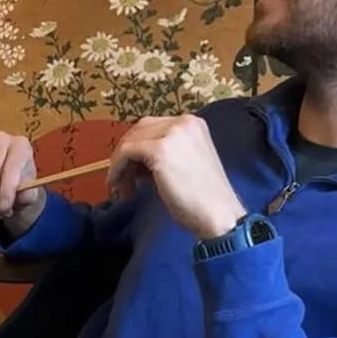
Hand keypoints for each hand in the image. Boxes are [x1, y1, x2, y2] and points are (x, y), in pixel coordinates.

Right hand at [0, 132, 44, 237]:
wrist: (12, 183)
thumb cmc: (23, 185)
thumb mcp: (31, 193)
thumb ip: (26, 195)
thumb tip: (16, 199)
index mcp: (21, 145)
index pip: (10, 168)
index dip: (7, 191)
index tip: (5, 209)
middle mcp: (1, 139)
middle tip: (1, 213)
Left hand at [107, 114, 245, 240]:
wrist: (219, 215)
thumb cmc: (203, 199)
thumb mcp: (184, 165)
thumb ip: (163, 155)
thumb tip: (135, 162)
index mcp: (193, 124)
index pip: (153, 128)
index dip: (137, 150)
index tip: (130, 173)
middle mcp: (183, 122)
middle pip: (139, 131)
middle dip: (126, 156)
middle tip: (121, 182)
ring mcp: (172, 133)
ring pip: (131, 141)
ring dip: (120, 165)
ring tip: (123, 190)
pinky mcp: (160, 149)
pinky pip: (126, 152)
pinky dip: (117, 169)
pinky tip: (119, 187)